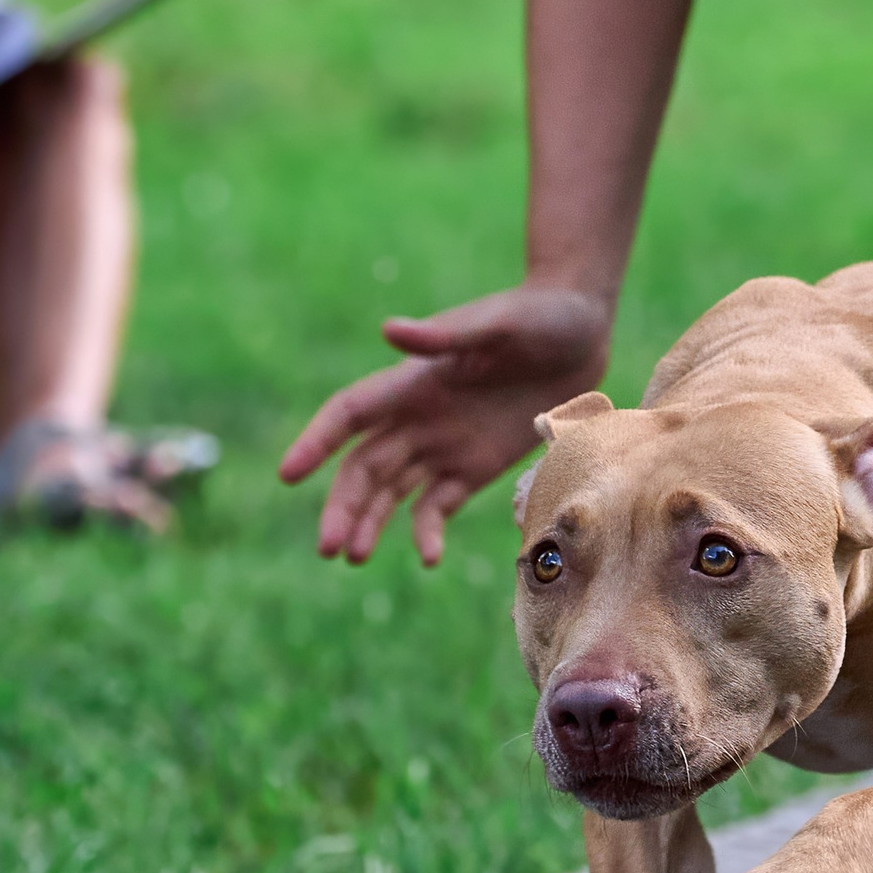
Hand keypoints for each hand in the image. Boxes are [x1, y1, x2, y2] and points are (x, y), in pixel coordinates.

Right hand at [279, 281, 611, 566]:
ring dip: (370, 523)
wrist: (584, 329)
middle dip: (342, 504)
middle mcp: (418, 416)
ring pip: (392, 491)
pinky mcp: (475, 467)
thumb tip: (388, 330)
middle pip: (363, 466)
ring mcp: (444, 444)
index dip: (317, 441)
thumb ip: (446, 336)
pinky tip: (430, 557)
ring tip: (353, 557)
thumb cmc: (540, 315)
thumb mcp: (498, 323)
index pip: (351, 413)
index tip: (288, 474)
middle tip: (328, 547)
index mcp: (413, 380)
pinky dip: (428, 531)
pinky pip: (439, 506)